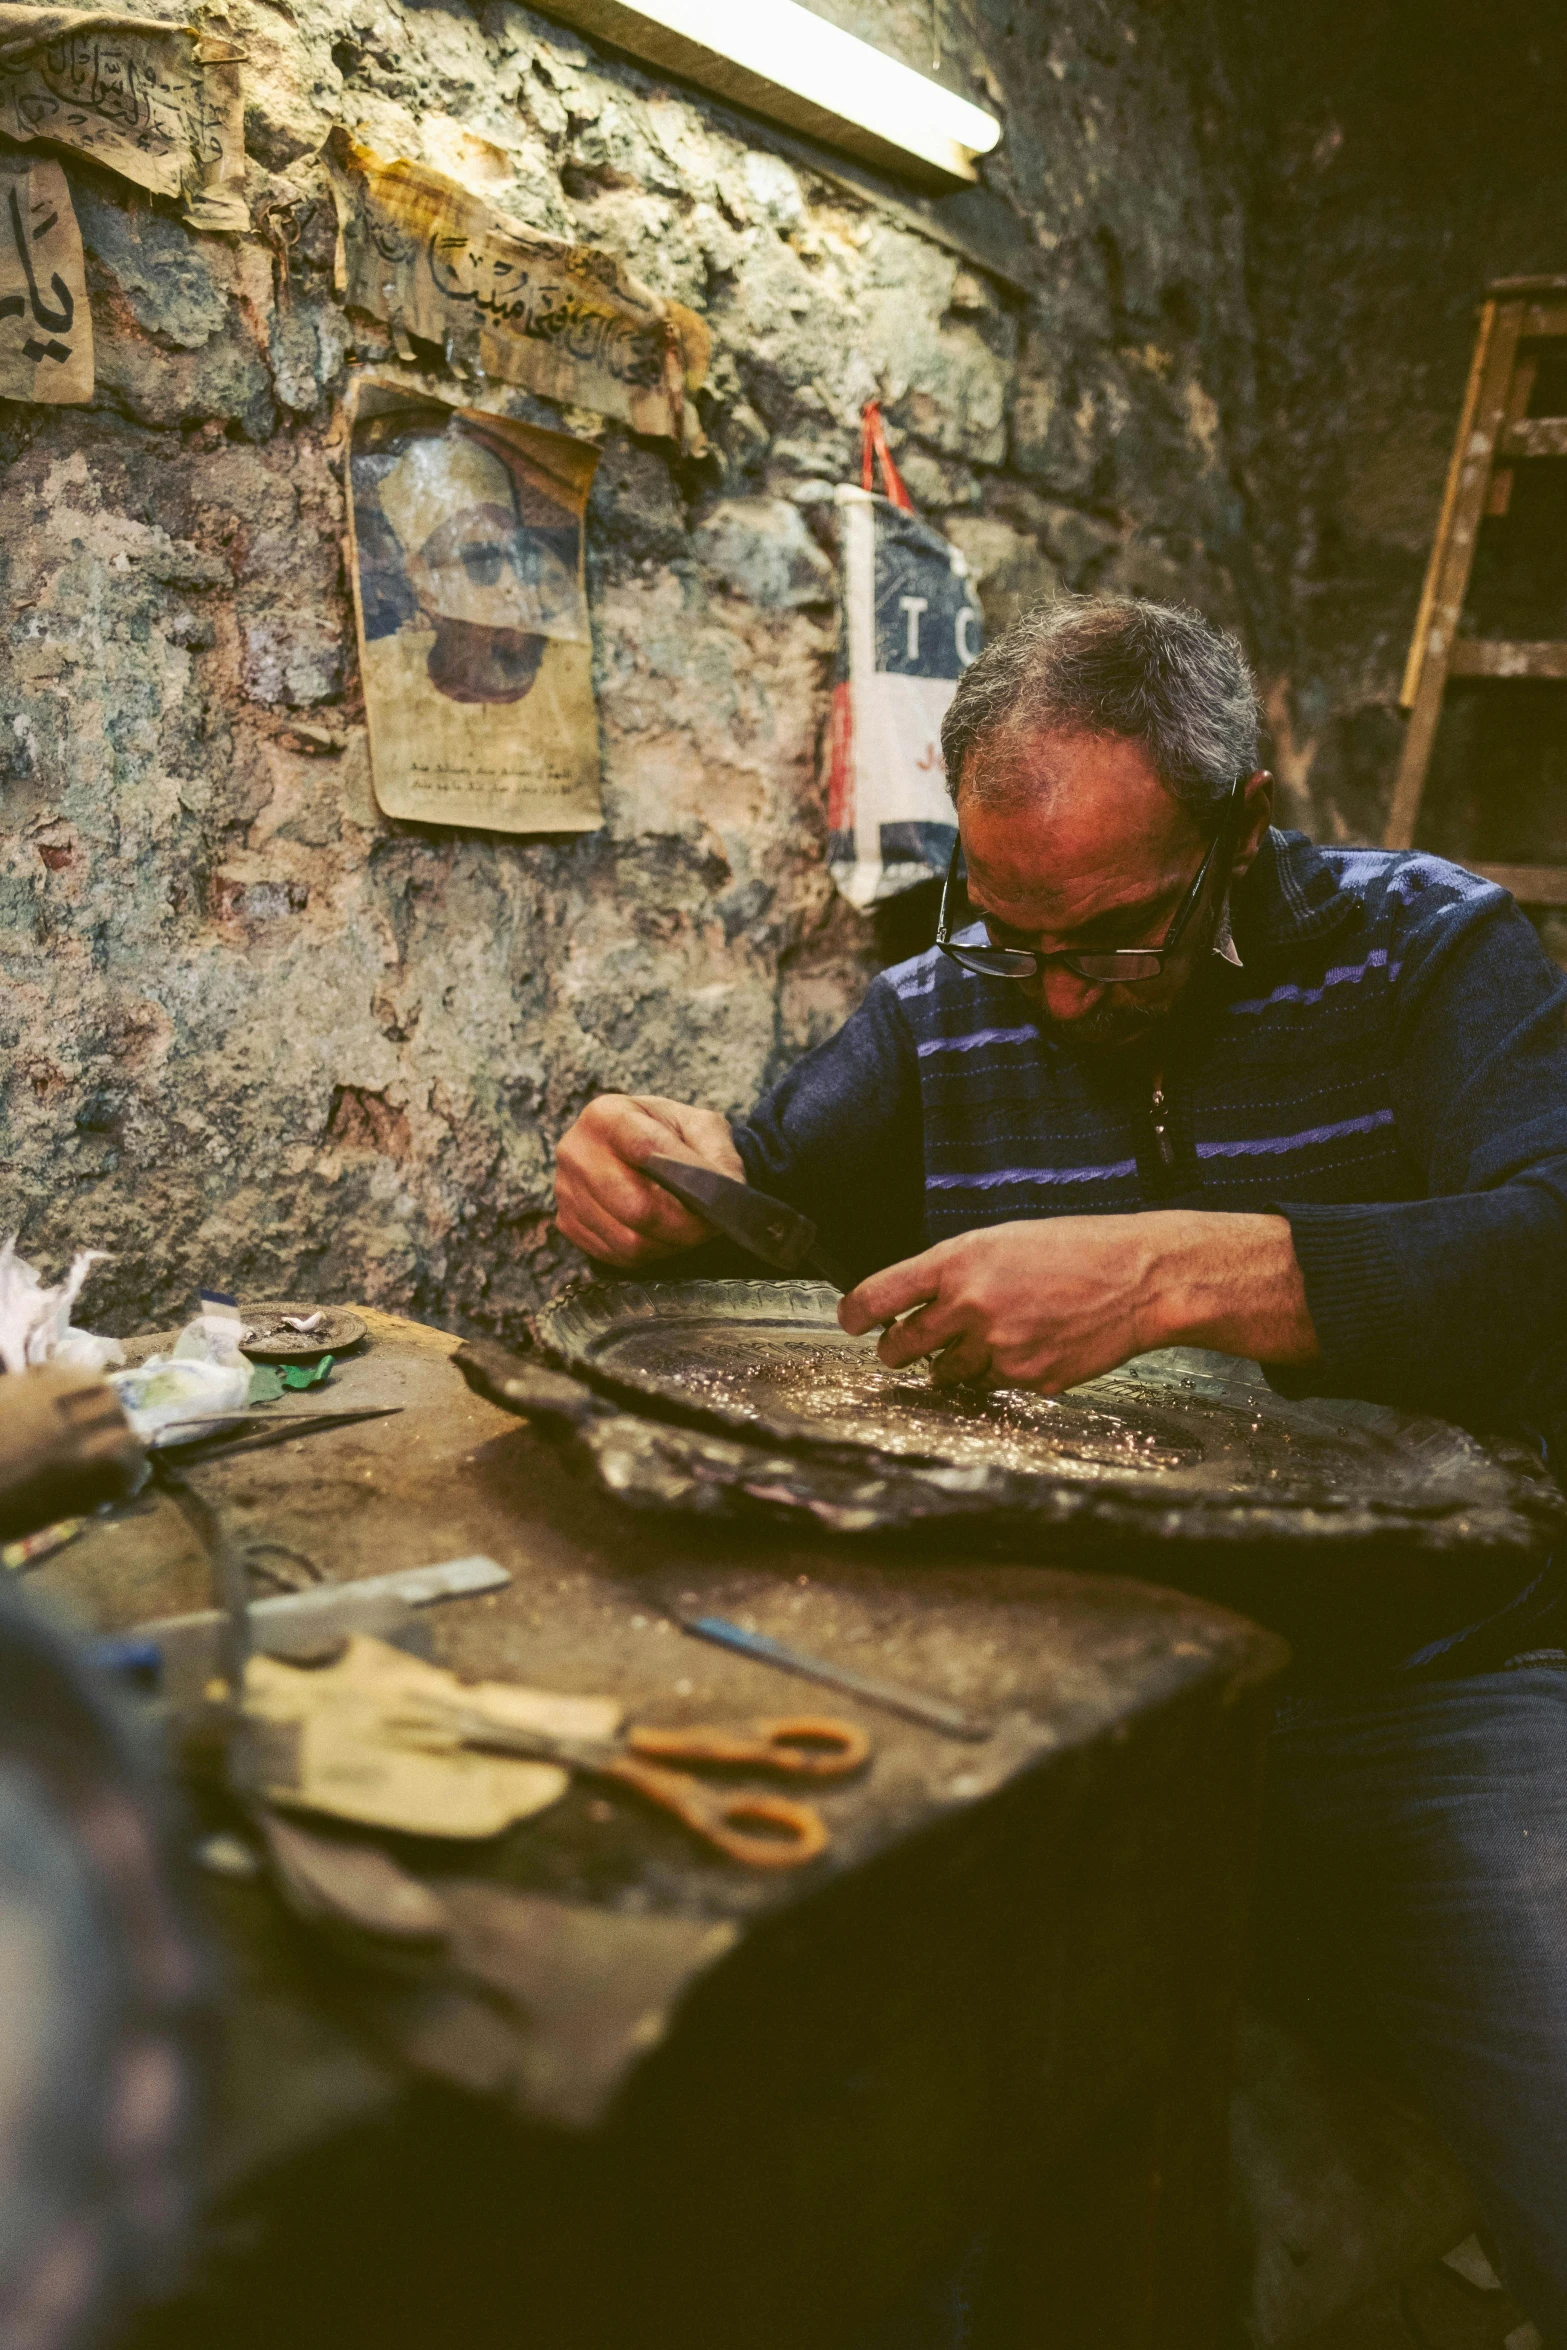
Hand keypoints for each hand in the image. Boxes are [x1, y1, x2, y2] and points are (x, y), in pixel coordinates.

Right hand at [554, 1094, 745, 1266]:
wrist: (642, 1154)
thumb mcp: (701, 1128)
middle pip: (635, 1205)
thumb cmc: (672, 1138)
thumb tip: (723, 1189)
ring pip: (627, 1238)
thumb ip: (716, 1153)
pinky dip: (648, 1253)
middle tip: (710, 1226)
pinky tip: (663, 1236)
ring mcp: (566, 1189)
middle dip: (681, 1224)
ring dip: (669, 1243)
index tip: (714, 1199)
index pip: (644, 1149)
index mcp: (607, 1114)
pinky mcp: (567, 1222)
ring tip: (690, 1231)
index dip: (685, 1180)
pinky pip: (614, 1254)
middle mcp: (576, 1150)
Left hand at [838, 1211, 1319, 1391]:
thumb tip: (913, 1302)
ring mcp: (998, 1347)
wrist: (1141, 1278)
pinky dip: (1001, 1372)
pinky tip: (1031, 1345)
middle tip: (904, 1347)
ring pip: (946, 1374)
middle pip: (899, 1349)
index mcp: (958, 1262)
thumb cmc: (1075, 1250)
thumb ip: (954, 1271)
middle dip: (898, 1351)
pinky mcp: (1027, 1379)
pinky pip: (992, 1385)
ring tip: (990, 1336)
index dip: (854, 1315)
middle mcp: (971, 1306)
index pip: (876, 1296)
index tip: (851, 1322)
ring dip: (953, 1363)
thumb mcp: (1003, 1240)